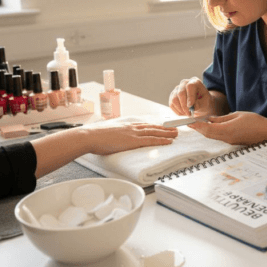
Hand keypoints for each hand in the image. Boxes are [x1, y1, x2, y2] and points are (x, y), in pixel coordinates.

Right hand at [32, 123, 177, 177]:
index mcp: (126, 125)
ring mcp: (133, 133)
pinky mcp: (133, 140)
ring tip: (176, 134)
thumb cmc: (95, 137)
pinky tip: (169, 141)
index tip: (163, 126)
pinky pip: (151, 140)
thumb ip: (115, 134)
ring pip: (155, 132)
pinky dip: (162, 140)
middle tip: (175, 129)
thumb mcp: (108, 133)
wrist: (90, 137)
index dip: (155, 125)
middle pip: (153, 127)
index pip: (144, 125)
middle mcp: (132, 127)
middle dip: (165, 128)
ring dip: (167, 133)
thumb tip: (116, 138)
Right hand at [169, 77, 212, 116]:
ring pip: (174, 99)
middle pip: (180, 93)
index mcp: (195, 82)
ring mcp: (177, 89)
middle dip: (184, 106)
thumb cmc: (204, 102)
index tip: (190, 106)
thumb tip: (190, 106)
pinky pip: (171, 104)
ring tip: (187, 113)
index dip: (190, 96)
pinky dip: (177, 111)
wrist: (200, 104)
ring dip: (180, 109)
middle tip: (189, 113)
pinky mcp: (172, 95)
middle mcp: (184, 83)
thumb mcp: (205, 103)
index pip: (190, 86)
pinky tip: (183, 113)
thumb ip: (199, 104)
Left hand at [189, 112, 266, 144]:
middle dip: (198, 129)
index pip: (208, 128)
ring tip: (197, 125)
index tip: (189, 121)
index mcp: (227, 130)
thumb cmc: (254, 121)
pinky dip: (212, 133)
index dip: (197, 125)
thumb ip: (222, 118)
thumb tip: (210, 119)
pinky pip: (219, 137)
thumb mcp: (237, 115)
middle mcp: (226, 137)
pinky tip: (210, 128)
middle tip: (189, 123)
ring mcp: (230, 141)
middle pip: (208, 134)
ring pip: (213, 136)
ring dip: (204, 131)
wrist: (266, 132)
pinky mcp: (233, 142)